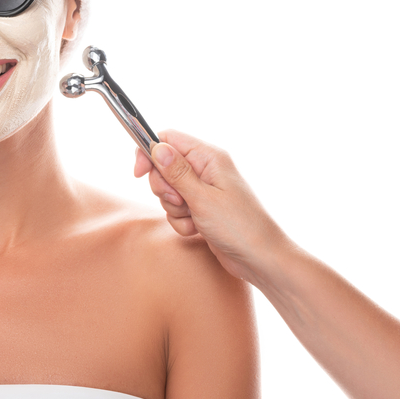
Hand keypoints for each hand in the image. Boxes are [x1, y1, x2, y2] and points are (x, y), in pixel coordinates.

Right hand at [133, 129, 287, 283]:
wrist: (260, 258)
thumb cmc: (239, 226)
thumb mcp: (202, 198)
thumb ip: (176, 172)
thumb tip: (155, 147)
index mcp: (209, 157)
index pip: (168, 140)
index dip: (149, 153)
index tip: (139, 173)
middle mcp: (206, 169)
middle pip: (163, 167)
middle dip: (164, 188)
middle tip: (180, 201)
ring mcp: (204, 190)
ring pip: (168, 192)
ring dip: (174, 209)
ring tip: (194, 218)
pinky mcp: (201, 209)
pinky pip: (176, 210)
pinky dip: (182, 222)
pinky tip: (198, 230)